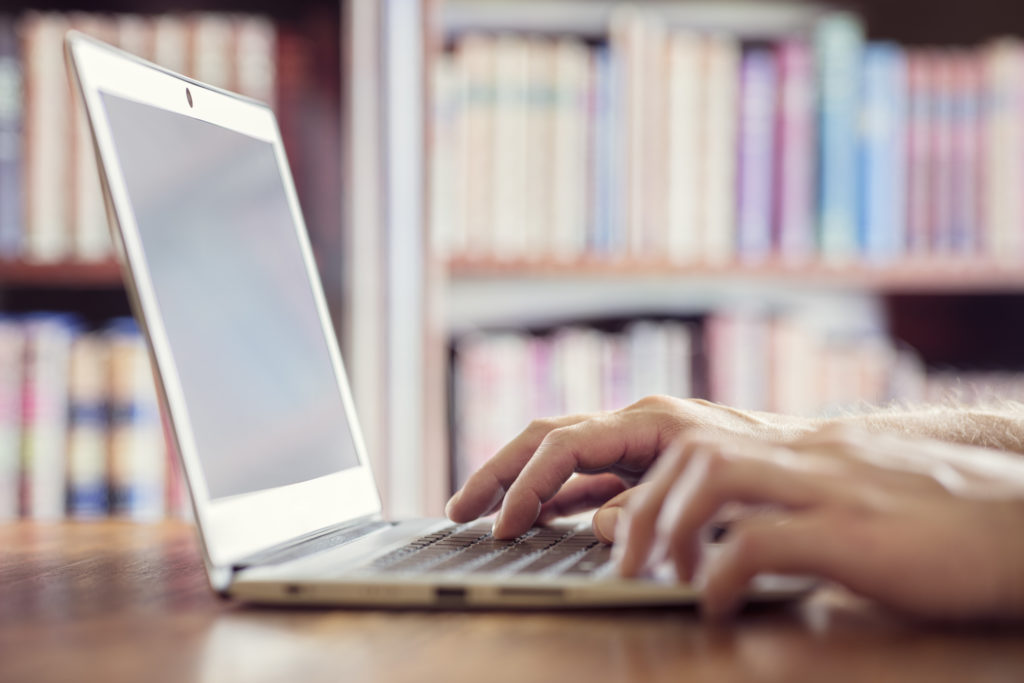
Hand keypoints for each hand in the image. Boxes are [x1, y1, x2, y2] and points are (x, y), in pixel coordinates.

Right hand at [445, 395, 812, 539]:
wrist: (811, 464)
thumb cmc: (771, 470)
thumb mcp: (713, 492)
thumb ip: (652, 507)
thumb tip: (597, 524)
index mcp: (648, 421)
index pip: (565, 445)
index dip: (527, 486)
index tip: (503, 525)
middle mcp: (635, 426)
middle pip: (546, 439)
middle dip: (499, 473)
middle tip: (458, 509)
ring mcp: (636, 445)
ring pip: (559, 457)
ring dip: (518, 484)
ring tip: (478, 513)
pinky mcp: (642, 468)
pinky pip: (584, 479)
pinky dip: (553, 497)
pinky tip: (532, 518)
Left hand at [615, 425, 1023, 620]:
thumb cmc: (950, 527)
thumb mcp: (861, 502)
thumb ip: (802, 506)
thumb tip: (739, 535)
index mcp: (811, 451)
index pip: (707, 443)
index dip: (657, 485)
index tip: (638, 531)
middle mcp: (813, 458)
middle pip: (694, 452)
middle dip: (647, 506)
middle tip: (633, 560)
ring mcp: (834, 488)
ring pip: (714, 475)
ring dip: (674, 527)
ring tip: (668, 577)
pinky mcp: (858, 533)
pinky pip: (762, 540)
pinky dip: (723, 574)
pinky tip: (719, 605)